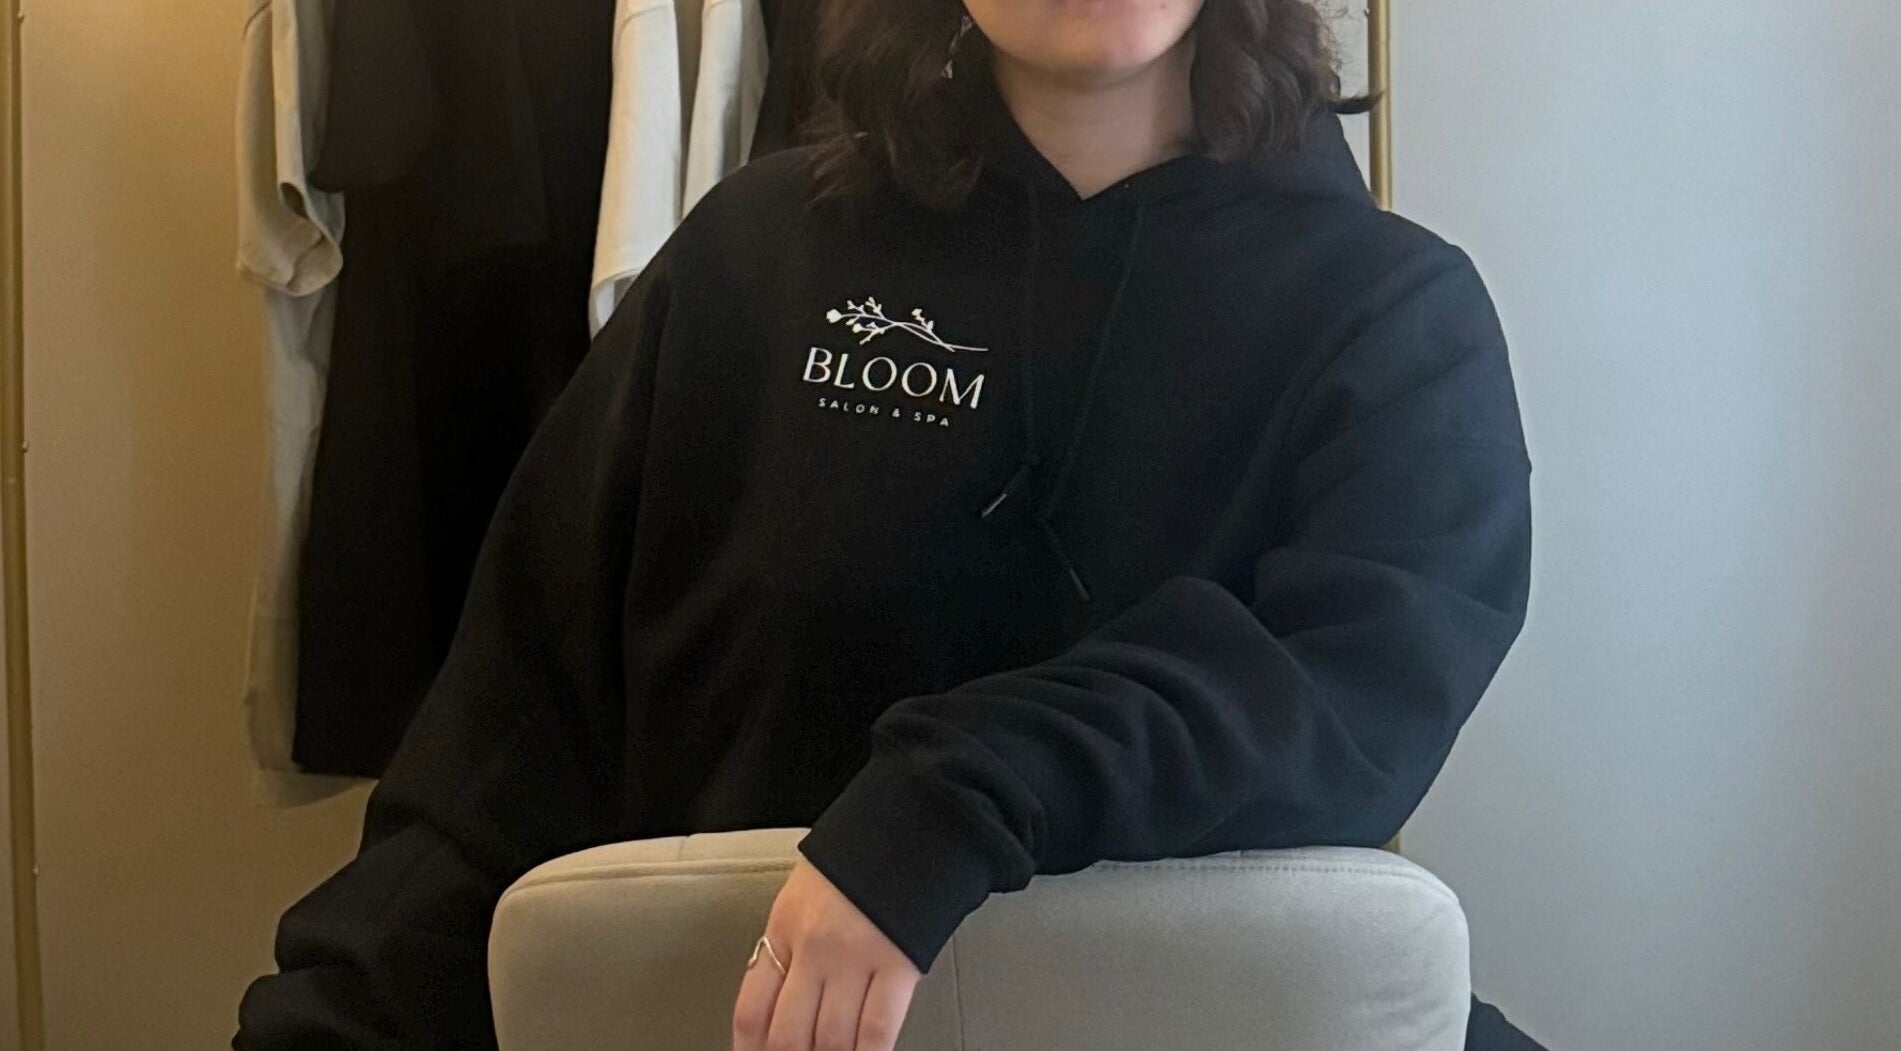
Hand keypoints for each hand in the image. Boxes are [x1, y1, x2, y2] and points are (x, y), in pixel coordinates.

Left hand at [732, 856, 921, 1050]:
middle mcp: (812, 949)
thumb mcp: (801, 895)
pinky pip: (877, 1029)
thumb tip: (781, 1001)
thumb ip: (789, 946)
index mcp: (783, 928)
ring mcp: (854, 959)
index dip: (750, 1050)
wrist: (910, 822)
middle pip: (788, 1035)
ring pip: (831, 1040)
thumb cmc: (858, 858)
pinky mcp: (898, 964)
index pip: (752, 1009)